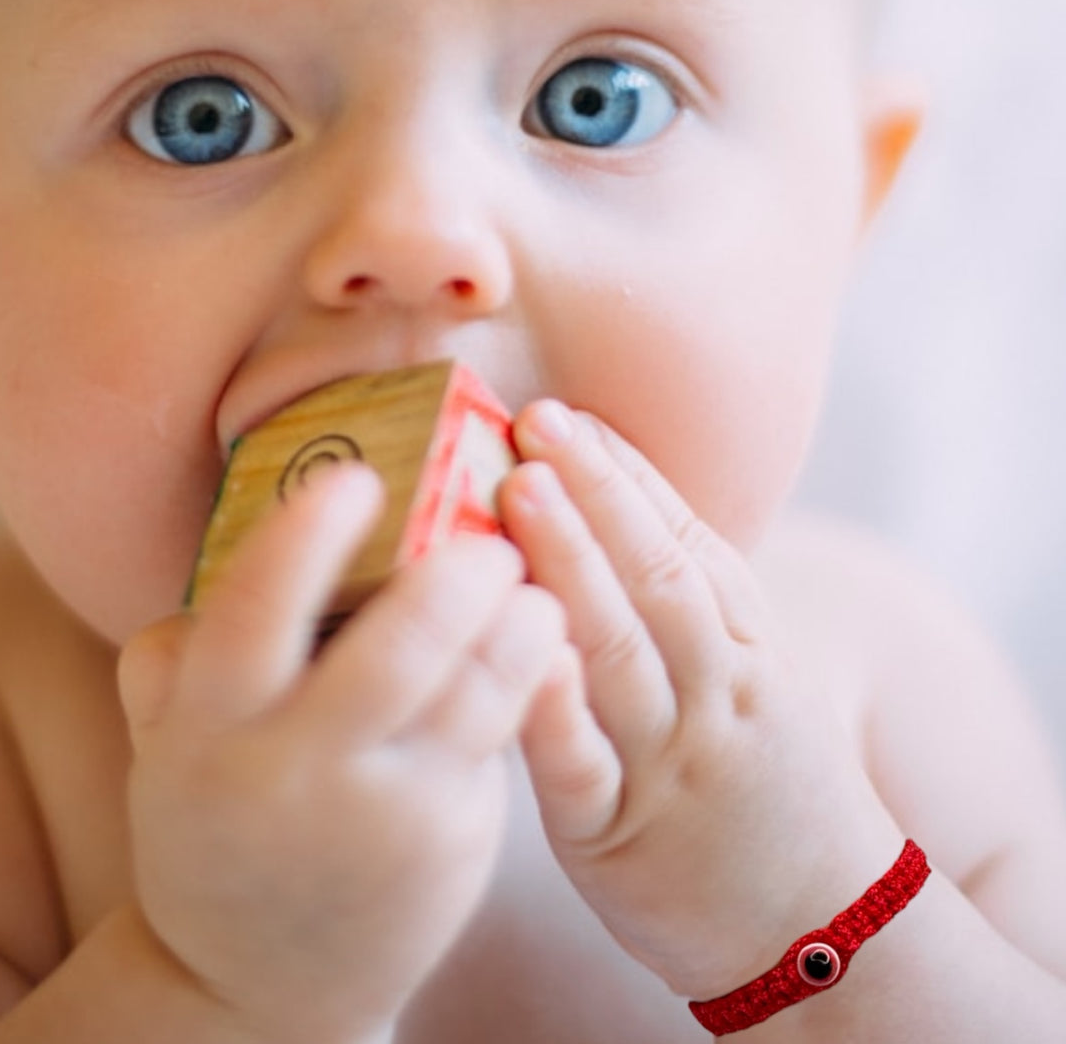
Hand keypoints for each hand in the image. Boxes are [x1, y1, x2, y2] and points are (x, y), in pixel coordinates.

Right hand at [118, 463, 565, 1043]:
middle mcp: (297, 772)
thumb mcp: (167, 749)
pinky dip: (531, 675)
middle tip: (486, 533)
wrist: (262, 982)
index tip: (356, 478)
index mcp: (211, 731)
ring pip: (474, 694)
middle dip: (455, 578)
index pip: (255, 614)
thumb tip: (215, 569)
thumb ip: (174, 662)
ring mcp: (384, 815)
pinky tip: (542, 638)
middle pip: (397, 653)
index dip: (307, 539)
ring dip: (519, 624)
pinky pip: (501, 737)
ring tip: (531, 584)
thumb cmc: (217, 826)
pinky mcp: (452, 841)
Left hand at [500, 402, 904, 999]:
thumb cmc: (763, 781)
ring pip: (620, 650)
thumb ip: (692, 602)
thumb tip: (612, 503)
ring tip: (522, 490)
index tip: (571, 414)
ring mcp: (667, 762)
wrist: (824, 932)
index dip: (626, 474)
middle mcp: (714, 693)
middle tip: (537, 423)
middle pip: (657, 578)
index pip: (688, 542)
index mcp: (746, 648)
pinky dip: (556, 706)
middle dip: (596, 493)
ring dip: (572, 563)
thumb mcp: (757, 679)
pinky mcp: (614, 833)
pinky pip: (582, 764)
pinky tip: (523, 647)